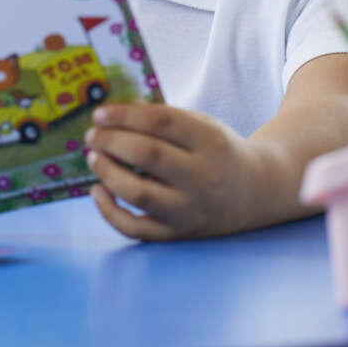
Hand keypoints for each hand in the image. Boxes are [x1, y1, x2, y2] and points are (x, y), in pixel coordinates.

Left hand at [84, 104, 260, 239]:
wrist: (255, 193)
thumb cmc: (217, 151)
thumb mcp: (202, 124)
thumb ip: (162, 117)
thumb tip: (113, 113)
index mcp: (210, 141)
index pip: (161, 121)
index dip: (125, 115)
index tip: (99, 113)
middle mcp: (203, 177)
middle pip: (148, 155)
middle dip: (111, 141)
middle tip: (92, 135)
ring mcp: (191, 209)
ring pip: (140, 194)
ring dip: (107, 173)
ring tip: (93, 158)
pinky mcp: (179, 233)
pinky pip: (137, 230)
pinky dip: (110, 213)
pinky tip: (97, 191)